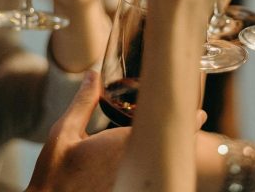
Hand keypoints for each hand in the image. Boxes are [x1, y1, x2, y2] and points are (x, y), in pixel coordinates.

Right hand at [26, 70, 207, 191]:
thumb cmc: (54, 174)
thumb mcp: (63, 134)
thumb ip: (83, 103)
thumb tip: (93, 74)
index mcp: (120, 147)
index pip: (163, 132)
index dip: (186, 123)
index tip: (200, 114)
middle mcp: (132, 168)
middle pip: (167, 150)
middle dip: (182, 135)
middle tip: (195, 121)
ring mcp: (132, 183)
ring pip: (161, 164)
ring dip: (170, 151)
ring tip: (182, 137)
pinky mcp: (127, 191)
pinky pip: (150, 176)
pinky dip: (157, 166)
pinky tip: (156, 159)